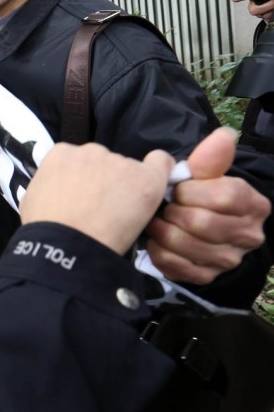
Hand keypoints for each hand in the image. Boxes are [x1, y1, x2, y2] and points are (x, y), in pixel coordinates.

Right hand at [21, 142, 173, 254]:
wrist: (67, 246)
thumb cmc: (45, 228)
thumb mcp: (31, 200)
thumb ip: (46, 185)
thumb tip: (54, 190)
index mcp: (62, 154)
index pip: (77, 160)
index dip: (81, 178)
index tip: (84, 196)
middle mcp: (91, 151)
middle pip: (103, 162)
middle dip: (103, 181)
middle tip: (101, 208)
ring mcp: (119, 162)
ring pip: (128, 170)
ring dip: (125, 186)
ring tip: (120, 215)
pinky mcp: (146, 178)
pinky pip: (161, 164)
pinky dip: (161, 172)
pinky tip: (154, 187)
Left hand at [146, 128, 270, 283]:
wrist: (196, 229)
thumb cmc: (200, 196)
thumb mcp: (206, 176)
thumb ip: (211, 159)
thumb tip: (225, 135)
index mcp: (254, 205)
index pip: (224, 196)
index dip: (192, 191)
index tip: (179, 189)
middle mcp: (249, 235)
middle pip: (201, 222)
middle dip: (174, 211)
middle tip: (164, 206)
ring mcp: (228, 260)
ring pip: (185, 244)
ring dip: (161, 230)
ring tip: (156, 221)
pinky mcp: (205, 276)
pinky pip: (173, 264)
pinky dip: (157, 250)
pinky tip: (156, 241)